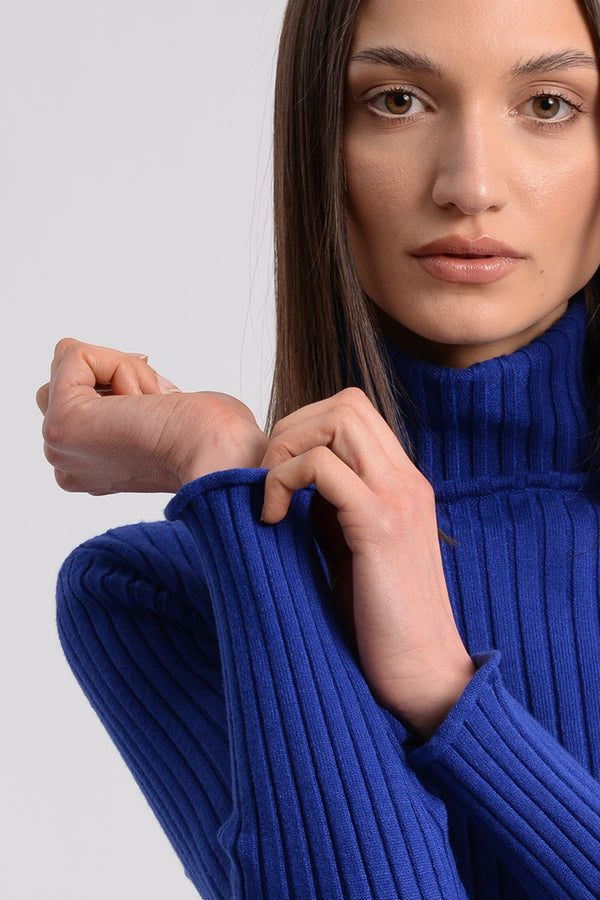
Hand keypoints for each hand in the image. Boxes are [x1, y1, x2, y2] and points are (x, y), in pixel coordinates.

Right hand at [37, 338, 267, 493]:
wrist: (221, 455)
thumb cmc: (212, 438)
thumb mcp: (165, 415)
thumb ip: (127, 403)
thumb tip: (123, 390)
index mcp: (89, 467)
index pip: (80, 396)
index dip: (124, 383)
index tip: (160, 406)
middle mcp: (67, 463)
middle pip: (67, 379)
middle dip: (119, 373)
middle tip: (157, 403)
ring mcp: (59, 445)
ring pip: (71, 365)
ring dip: (122, 370)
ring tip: (151, 403)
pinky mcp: (63, 424)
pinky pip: (76, 355)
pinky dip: (120, 364)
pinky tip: (143, 400)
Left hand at [261, 388, 474, 738]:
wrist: (424, 677)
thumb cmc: (382, 623)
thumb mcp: (353, 551)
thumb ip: (332, 510)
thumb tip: (289, 485)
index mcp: (402, 484)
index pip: (354, 413)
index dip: (306, 430)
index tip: (278, 477)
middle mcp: (406, 480)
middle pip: (345, 403)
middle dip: (291, 429)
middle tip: (266, 481)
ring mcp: (397, 498)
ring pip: (336, 419)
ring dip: (286, 448)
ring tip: (269, 499)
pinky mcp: (380, 526)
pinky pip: (321, 466)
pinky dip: (283, 480)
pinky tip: (271, 520)